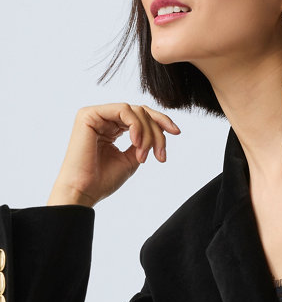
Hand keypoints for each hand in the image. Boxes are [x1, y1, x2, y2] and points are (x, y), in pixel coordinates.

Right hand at [48, 104, 180, 206]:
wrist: (84, 191)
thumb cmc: (104, 180)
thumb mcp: (132, 159)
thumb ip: (144, 142)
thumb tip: (159, 131)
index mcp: (111, 128)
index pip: (141, 116)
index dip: (161, 122)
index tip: (177, 133)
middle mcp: (103, 119)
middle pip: (141, 112)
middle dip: (157, 132)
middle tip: (161, 155)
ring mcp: (96, 115)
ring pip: (135, 111)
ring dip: (148, 133)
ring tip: (145, 155)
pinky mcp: (89, 115)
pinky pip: (123, 110)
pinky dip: (136, 126)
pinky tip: (137, 143)